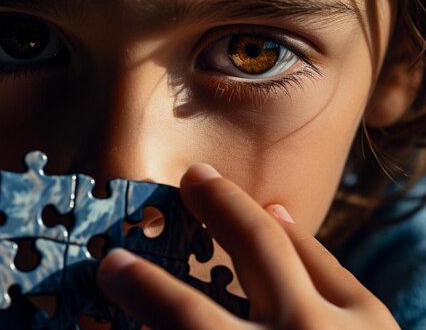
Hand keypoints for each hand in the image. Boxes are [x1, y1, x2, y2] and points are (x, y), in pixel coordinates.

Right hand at [97, 164, 400, 329]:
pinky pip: (334, 268)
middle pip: (254, 251)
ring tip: (221, 189)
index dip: (143, 287)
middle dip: (216, 207)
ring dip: (255, 213)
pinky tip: (281, 221)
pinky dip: (301, 240)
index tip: (113, 263)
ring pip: (299, 248)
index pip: (186, 317)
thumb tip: (139, 325)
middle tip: (189, 179)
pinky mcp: (382, 329)